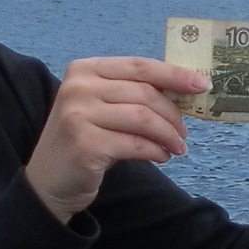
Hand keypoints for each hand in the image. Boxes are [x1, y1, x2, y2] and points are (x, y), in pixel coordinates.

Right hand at [25, 57, 208, 222]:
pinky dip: (156, 151)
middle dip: (173, 114)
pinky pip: (136, 144)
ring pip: (144, 119)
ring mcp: (79, 115)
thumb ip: (131, 94)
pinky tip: (162, 157)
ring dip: (168, 135)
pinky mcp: (86, 145)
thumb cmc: (83, 140)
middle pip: (145, 93)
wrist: (47, 182)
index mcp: (85, 69)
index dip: (174, 74)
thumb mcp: (100, 107)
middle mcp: (78, 87)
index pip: (140, 66)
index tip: (201, 85)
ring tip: (177, 147)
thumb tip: (183, 90)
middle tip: (184, 133)